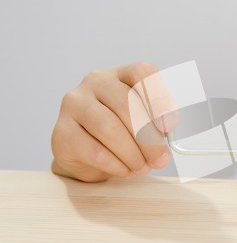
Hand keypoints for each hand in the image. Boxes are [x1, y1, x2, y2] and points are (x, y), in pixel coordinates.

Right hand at [51, 62, 175, 181]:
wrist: (86, 156)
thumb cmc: (122, 134)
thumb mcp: (145, 123)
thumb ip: (159, 122)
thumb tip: (168, 129)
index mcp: (122, 74)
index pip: (141, 72)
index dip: (158, 97)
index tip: (169, 124)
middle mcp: (96, 82)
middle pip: (127, 103)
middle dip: (148, 137)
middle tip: (160, 158)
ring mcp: (75, 104)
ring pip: (110, 128)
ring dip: (132, 154)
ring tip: (142, 167)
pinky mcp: (62, 131)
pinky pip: (94, 150)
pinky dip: (116, 165)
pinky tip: (126, 170)